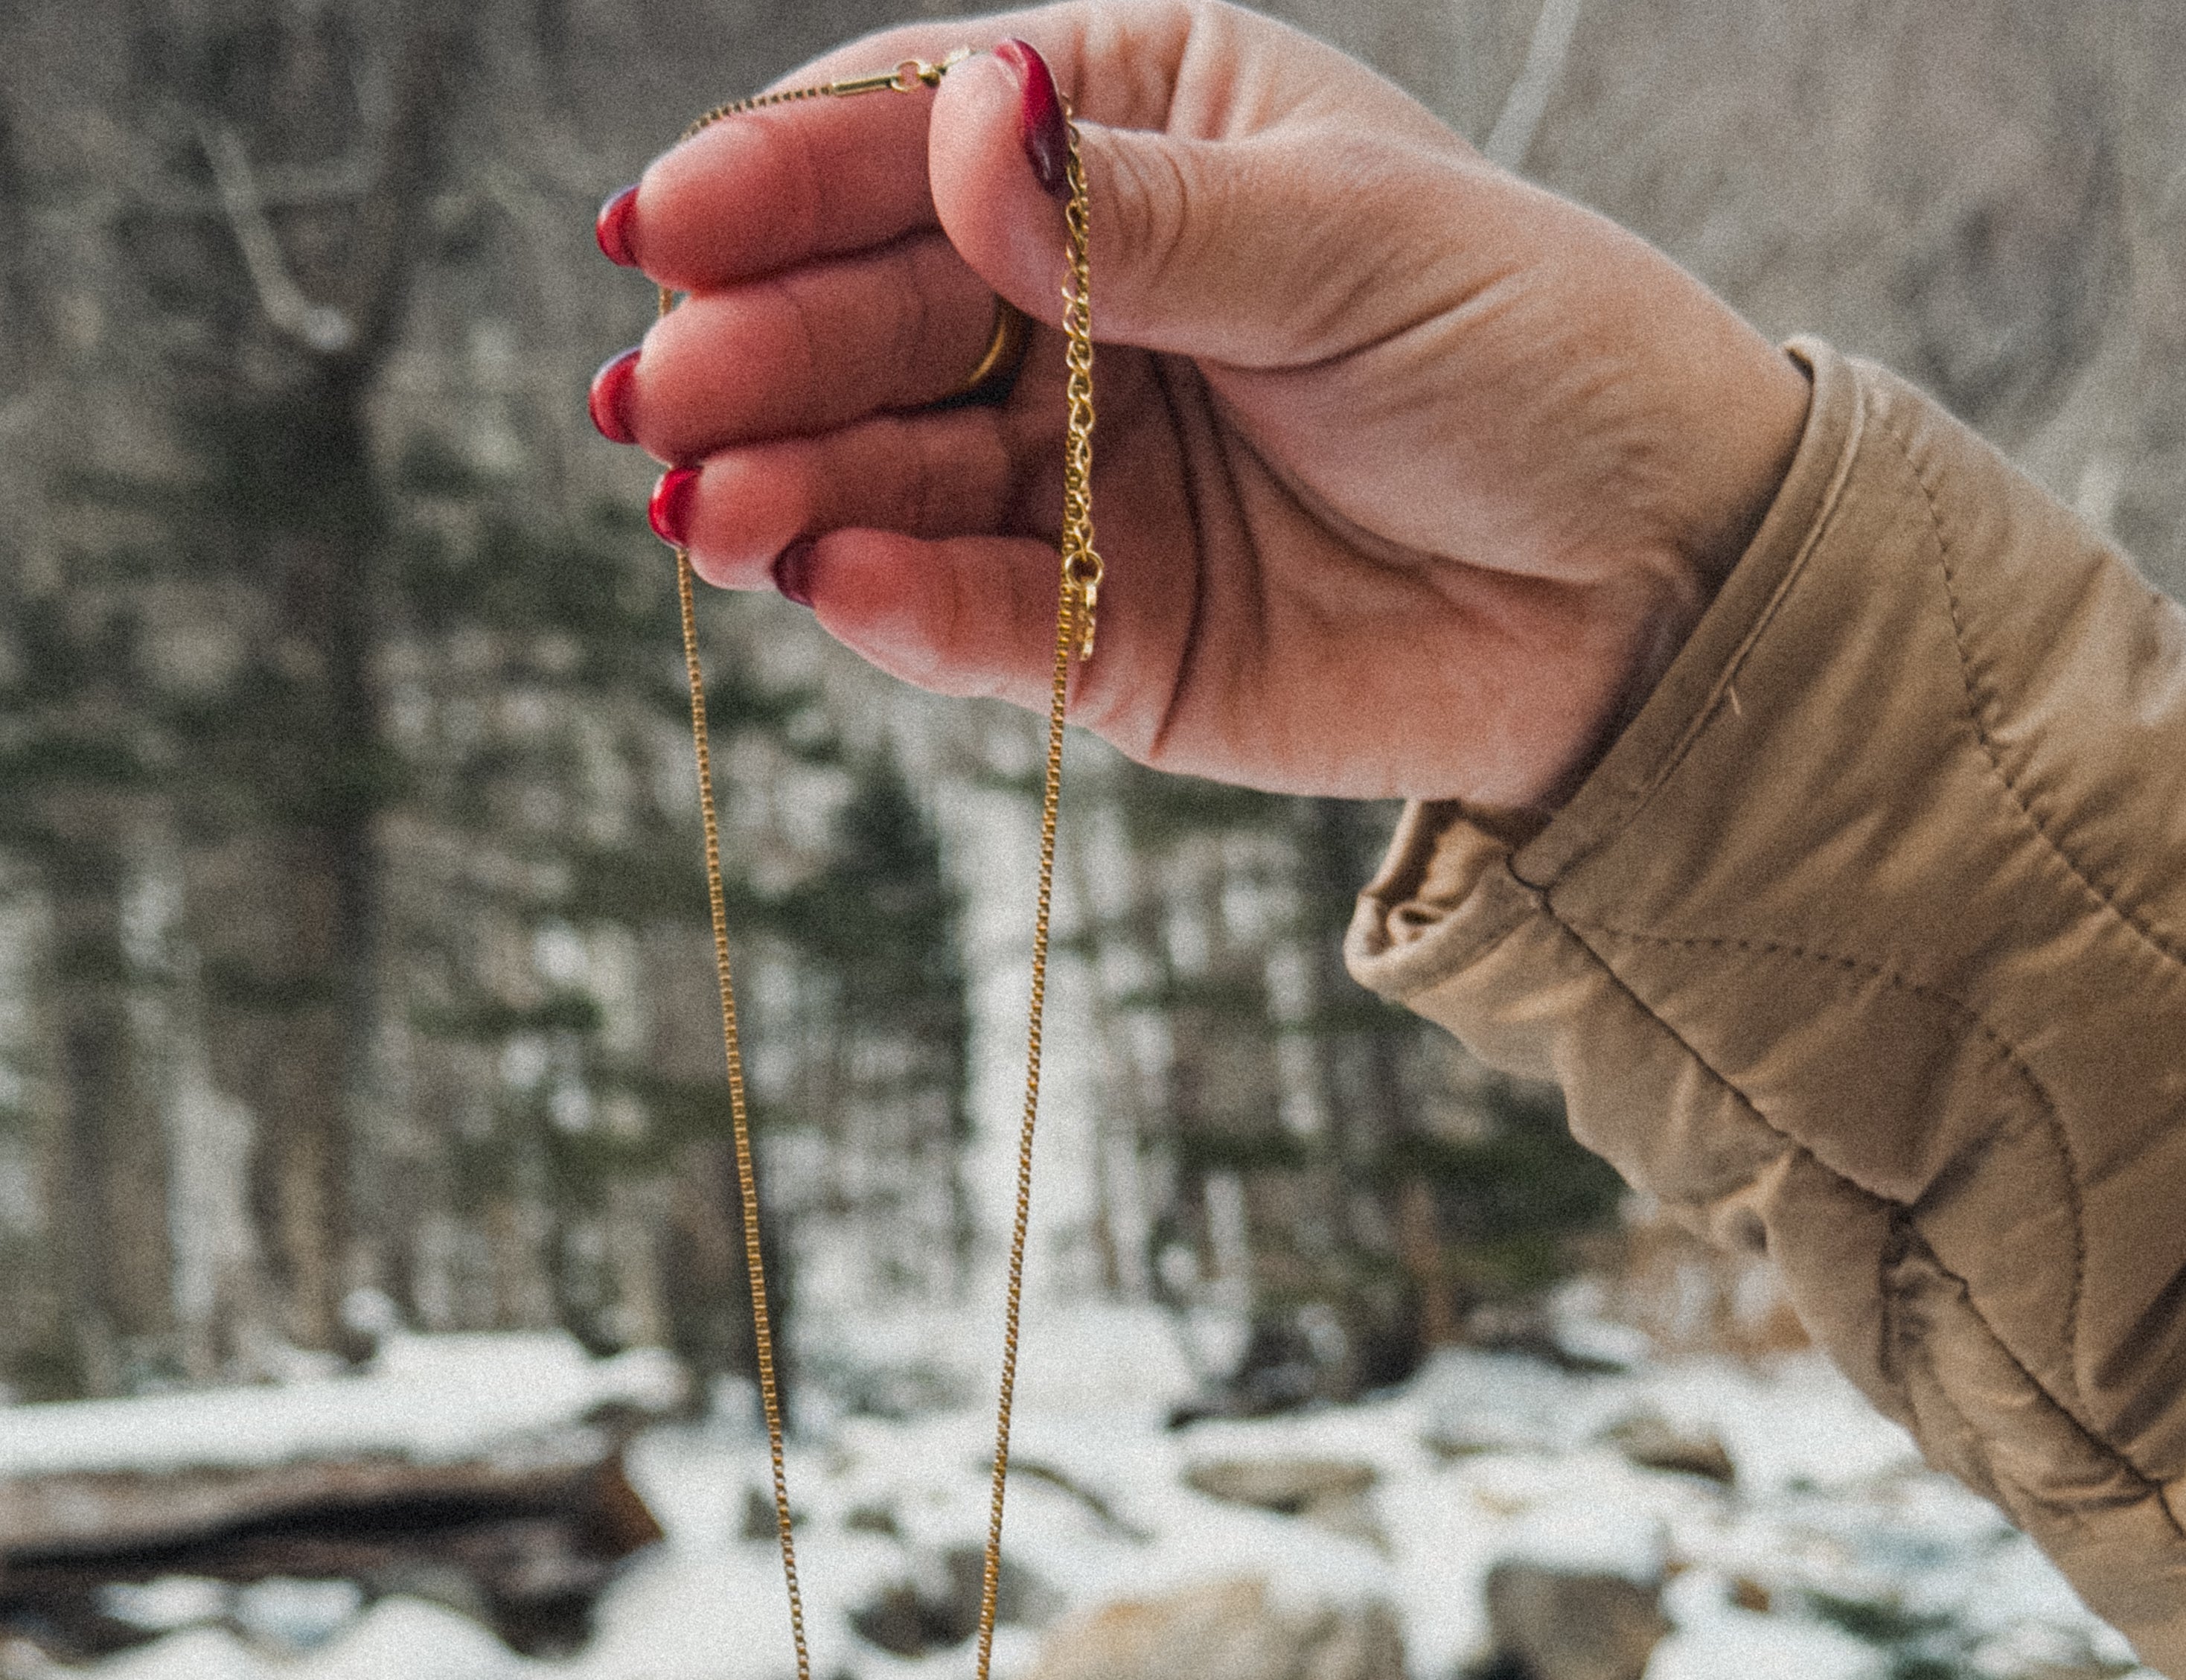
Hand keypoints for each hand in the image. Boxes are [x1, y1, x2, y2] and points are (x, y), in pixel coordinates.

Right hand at [592, 4, 1809, 812]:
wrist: (1656, 590)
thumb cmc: (1533, 359)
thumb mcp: (1348, 245)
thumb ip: (1137, 216)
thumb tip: (959, 125)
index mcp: (1135, 141)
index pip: (921, 145)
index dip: (784, 183)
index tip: (669, 224)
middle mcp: (1083, 305)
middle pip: (876, 316)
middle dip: (760, 354)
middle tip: (656, 401)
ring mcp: (1082, 474)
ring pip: (896, 473)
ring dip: (793, 489)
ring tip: (705, 516)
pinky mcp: (1106, 635)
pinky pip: (979, 617)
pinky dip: (899, 604)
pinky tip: (826, 580)